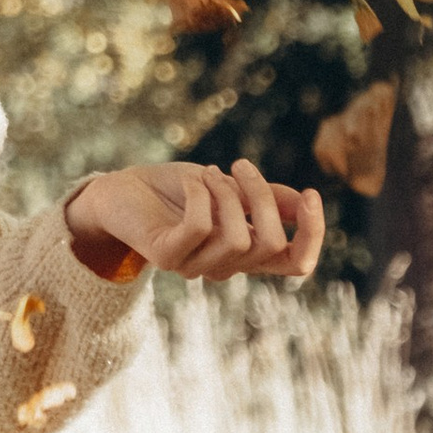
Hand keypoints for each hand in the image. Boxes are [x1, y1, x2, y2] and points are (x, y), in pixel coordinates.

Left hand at [64, 159, 323, 285]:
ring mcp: (194, 266)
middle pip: (270, 245)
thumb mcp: (230, 187)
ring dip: (227, 193)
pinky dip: (201, 195)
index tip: (311, 194)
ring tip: (206, 174)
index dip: (312, 234)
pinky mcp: (166, 256)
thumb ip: (266, 198)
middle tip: (240, 165)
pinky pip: (200, 228)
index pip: (297, 264)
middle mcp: (224, 267)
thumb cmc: (177, 190)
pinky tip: (191, 180)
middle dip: (262, 196)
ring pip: (238, 239)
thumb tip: (304, 201)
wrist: (120, 190)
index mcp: (246, 253)